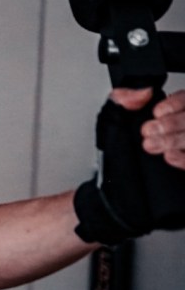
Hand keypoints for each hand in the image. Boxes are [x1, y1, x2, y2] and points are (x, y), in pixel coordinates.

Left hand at [74, 86, 184, 243]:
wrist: (115, 198)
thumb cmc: (116, 161)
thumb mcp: (111, 125)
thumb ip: (121, 102)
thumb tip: (138, 91)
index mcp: (172, 118)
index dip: (176, 104)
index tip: (156, 113)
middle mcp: (182, 133)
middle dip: (173, 124)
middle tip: (149, 132)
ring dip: (176, 139)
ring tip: (153, 146)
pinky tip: (170, 158)